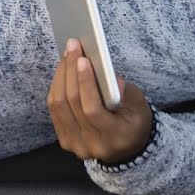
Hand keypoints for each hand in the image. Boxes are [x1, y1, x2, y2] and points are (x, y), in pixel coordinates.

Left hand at [48, 39, 153, 165]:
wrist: (128, 148)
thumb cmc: (135, 120)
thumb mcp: (139, 104)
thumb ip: (124, 92)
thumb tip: (108, 75)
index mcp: (115, 137)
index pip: (92, 110)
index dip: (86, 84)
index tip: (83, 59)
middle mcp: (92, 145)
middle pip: (72, 105)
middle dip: (71, 71)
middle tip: (73, 47)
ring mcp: (75, 145)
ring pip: (59, 106)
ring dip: (61, 76)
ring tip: (67, 54)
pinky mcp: (65, 140)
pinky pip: (55, 111)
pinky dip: (57, 87)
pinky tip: (63, 71)